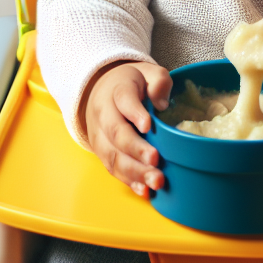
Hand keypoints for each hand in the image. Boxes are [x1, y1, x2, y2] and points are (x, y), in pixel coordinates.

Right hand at [82, 61, 171, 196]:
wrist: (102, 89)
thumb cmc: (133, 83)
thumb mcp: (149, 72)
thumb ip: (158, 81)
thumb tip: (162, 104)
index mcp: (117, 91)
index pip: (124, 100)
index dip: (135, 113)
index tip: (148, 125)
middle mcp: (104, 114)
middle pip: (116, 133)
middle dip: (136, 150)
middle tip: (156, 161)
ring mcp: (100, 135)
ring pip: (112, 155)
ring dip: (134, 172)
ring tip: (155, 182)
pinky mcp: (102, 152)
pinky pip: (112, 168)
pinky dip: (128, 181)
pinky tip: (144, 189)